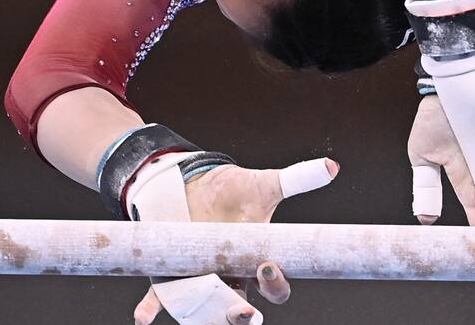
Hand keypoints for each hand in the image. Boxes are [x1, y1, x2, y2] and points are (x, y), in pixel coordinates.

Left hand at [132, 159, 339, 324]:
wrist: (189, 184)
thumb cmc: (231, 191)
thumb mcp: (263, 185)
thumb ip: (295, 179)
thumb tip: (332, 165)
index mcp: (254, 263)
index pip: (273, 288)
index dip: (275, 285)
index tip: (269, 266)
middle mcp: (226, 280)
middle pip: (240, 312)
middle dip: (242, 317)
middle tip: (244, 311)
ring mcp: (196, 282)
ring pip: (203, 313)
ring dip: (203, 319)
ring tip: (205, 318)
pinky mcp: (166, 277)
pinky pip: (158, 300)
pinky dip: (149, 310)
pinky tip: (142, 318)